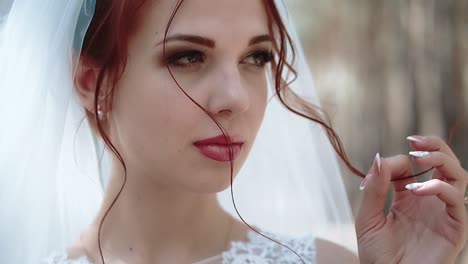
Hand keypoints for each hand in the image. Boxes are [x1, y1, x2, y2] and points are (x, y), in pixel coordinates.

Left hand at [355, 136, 467, 263]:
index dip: (398, 161)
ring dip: (441, 160)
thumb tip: (379, 157)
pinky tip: (416, 190)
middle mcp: (429, 202)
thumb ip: (374, 189)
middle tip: (413, 140)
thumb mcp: (368, 218)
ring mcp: (442, 213)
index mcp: (409, 198)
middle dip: (433, 145)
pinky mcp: (454, 228)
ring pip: (458, 176)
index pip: (413, 167)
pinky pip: (456, 201)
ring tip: (418, 157)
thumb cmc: (377, 256)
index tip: (381, 169)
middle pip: (444, 164)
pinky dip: (439, 188)